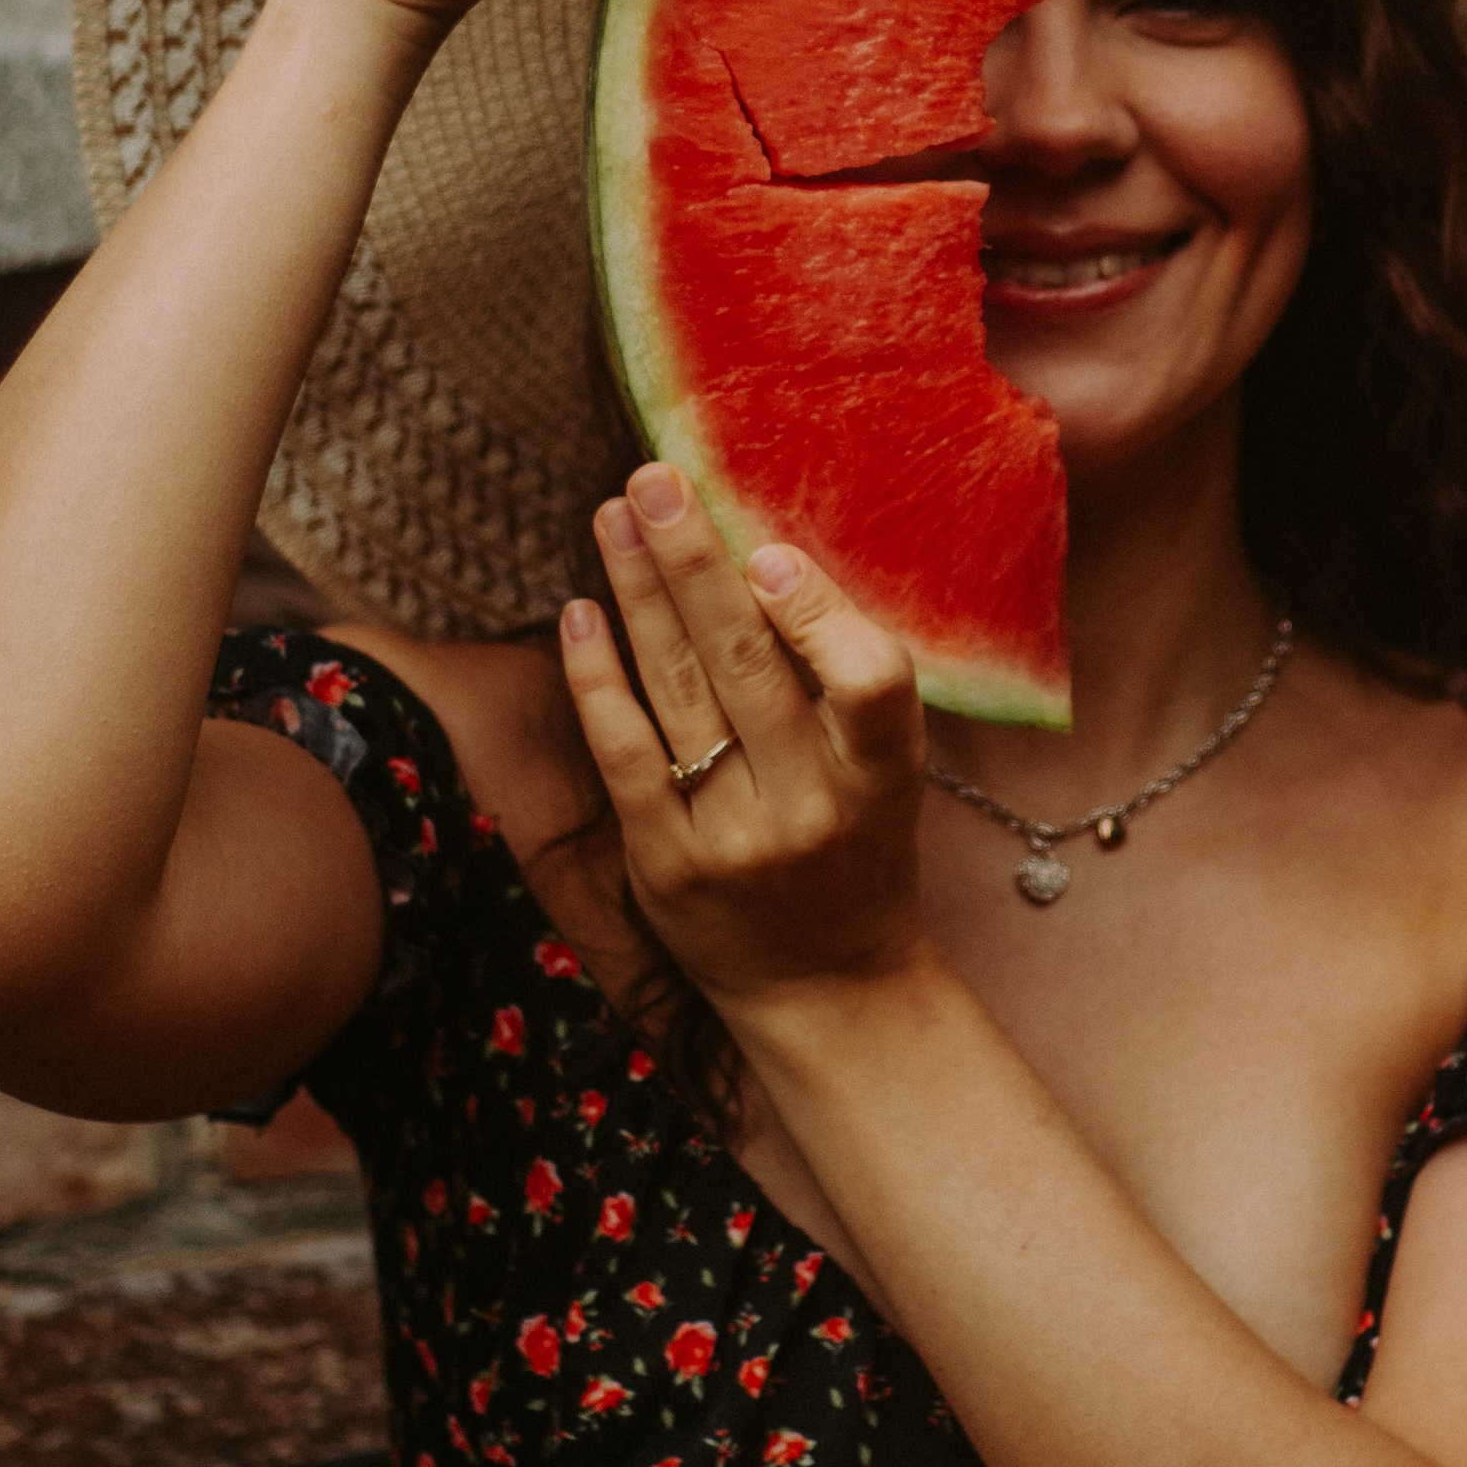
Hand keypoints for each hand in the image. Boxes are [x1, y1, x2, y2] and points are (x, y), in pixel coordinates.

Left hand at [559, 464, 929, 1008]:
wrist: (826, 990)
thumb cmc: (859, 849)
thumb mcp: (886, 772)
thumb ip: (843, 679)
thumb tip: (769, 543)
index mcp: (883, 778)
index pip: (869, 685)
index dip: (818, 616)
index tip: (769, 549)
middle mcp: (811, 809)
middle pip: (747, 668)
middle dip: (696, 562)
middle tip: (655, 477)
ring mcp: (734, 841)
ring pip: (679, 694)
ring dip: (641, 592)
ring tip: (614, 513)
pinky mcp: (665, 866)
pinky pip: (625, 755)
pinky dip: (598, 679)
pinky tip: (580, 612)